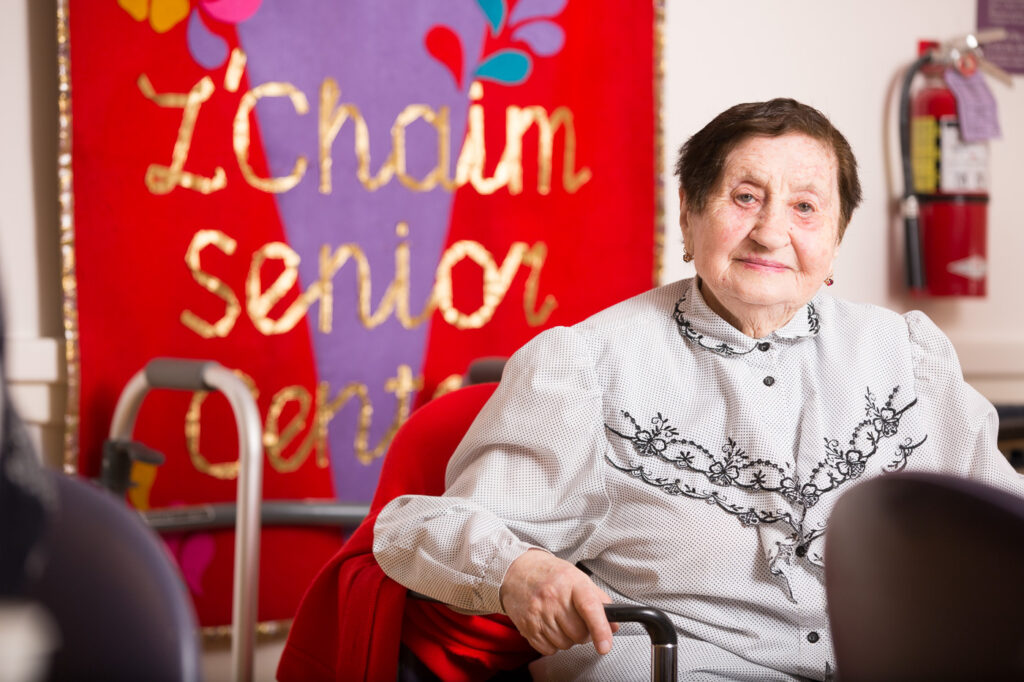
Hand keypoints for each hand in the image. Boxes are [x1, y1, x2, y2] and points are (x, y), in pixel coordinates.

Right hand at [499, 548, 618, 655]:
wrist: (517, 570)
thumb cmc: (550, 574)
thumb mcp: (578, 578)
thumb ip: (600, 601)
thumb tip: (614, 625)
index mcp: (571, 583)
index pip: (590, 608)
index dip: (600, 630)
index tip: (605, 645)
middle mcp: (553, 597)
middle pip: (579, 633)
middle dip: (583, 632)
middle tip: (576, 620)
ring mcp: (539, 612)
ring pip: (565, 644)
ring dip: (567, 638)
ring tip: (560, 620)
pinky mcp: (528, 626)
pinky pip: (548, 649)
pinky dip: (552, 644)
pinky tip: (549, 626)